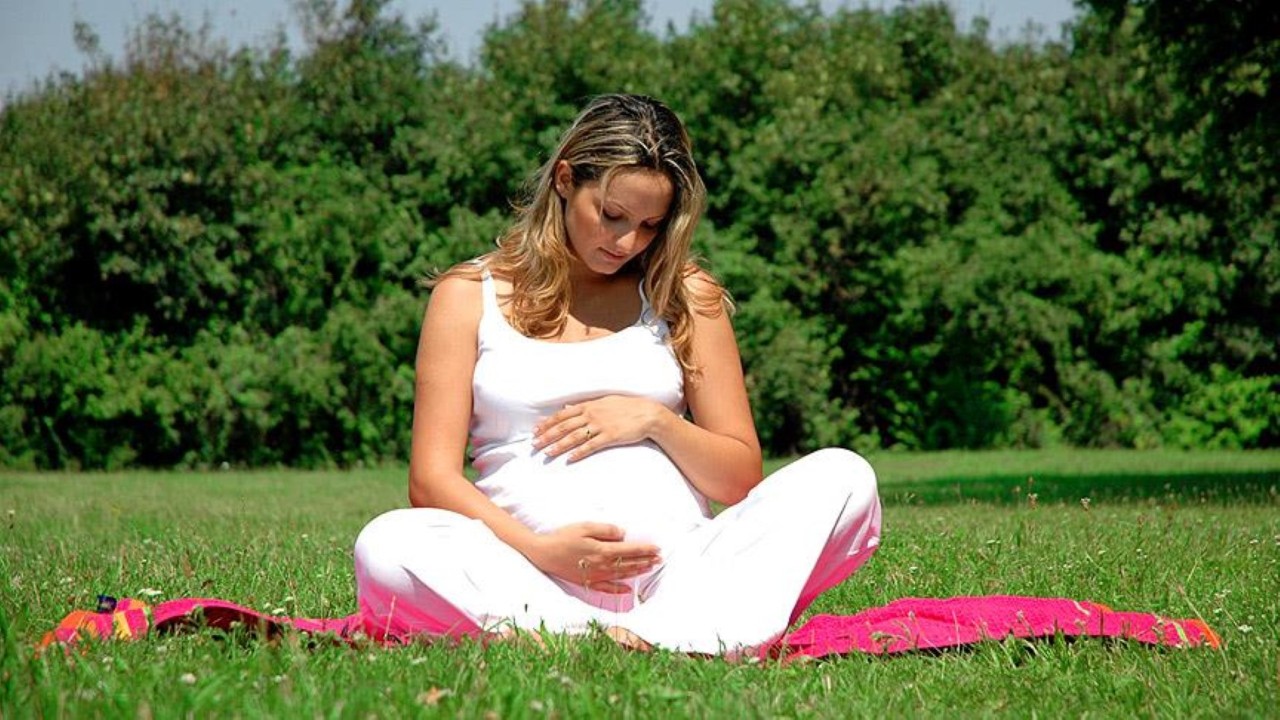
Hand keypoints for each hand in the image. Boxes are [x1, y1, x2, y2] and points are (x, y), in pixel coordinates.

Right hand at [525, 522, 660, 593]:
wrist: (543, 553)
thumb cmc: (563, 537)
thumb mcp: (585, 526)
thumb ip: (606, 530)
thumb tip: (623, 534)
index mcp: (602, 550)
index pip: (630, 550)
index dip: (645, 549)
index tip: (657, 548)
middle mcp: (602, 565)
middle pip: (629, 563)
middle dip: (646, 560)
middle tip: (660, 558)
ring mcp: (595, 575)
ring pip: (622, 575)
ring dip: (637, 571)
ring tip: (650, 568)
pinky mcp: (587, 581)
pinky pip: (606, 588)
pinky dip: (619, 590)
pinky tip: (628, 590)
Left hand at [532, 396, 666, 461]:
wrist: (647, 413)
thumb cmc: (626, 407)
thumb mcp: (603, 401)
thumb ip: (584, 405)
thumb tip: (566, 408)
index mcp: (588, 405)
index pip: (562, 415)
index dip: (547, 423)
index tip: (535, 430)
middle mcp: (591, 415)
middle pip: (564, 426)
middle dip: (547, 435)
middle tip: (534, 444)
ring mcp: (600, 426)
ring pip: (574, 437)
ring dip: (559, 445)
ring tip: (547, 453)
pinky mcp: (610, 437)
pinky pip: (591, 446)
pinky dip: (579, 452)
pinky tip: (570, 459)